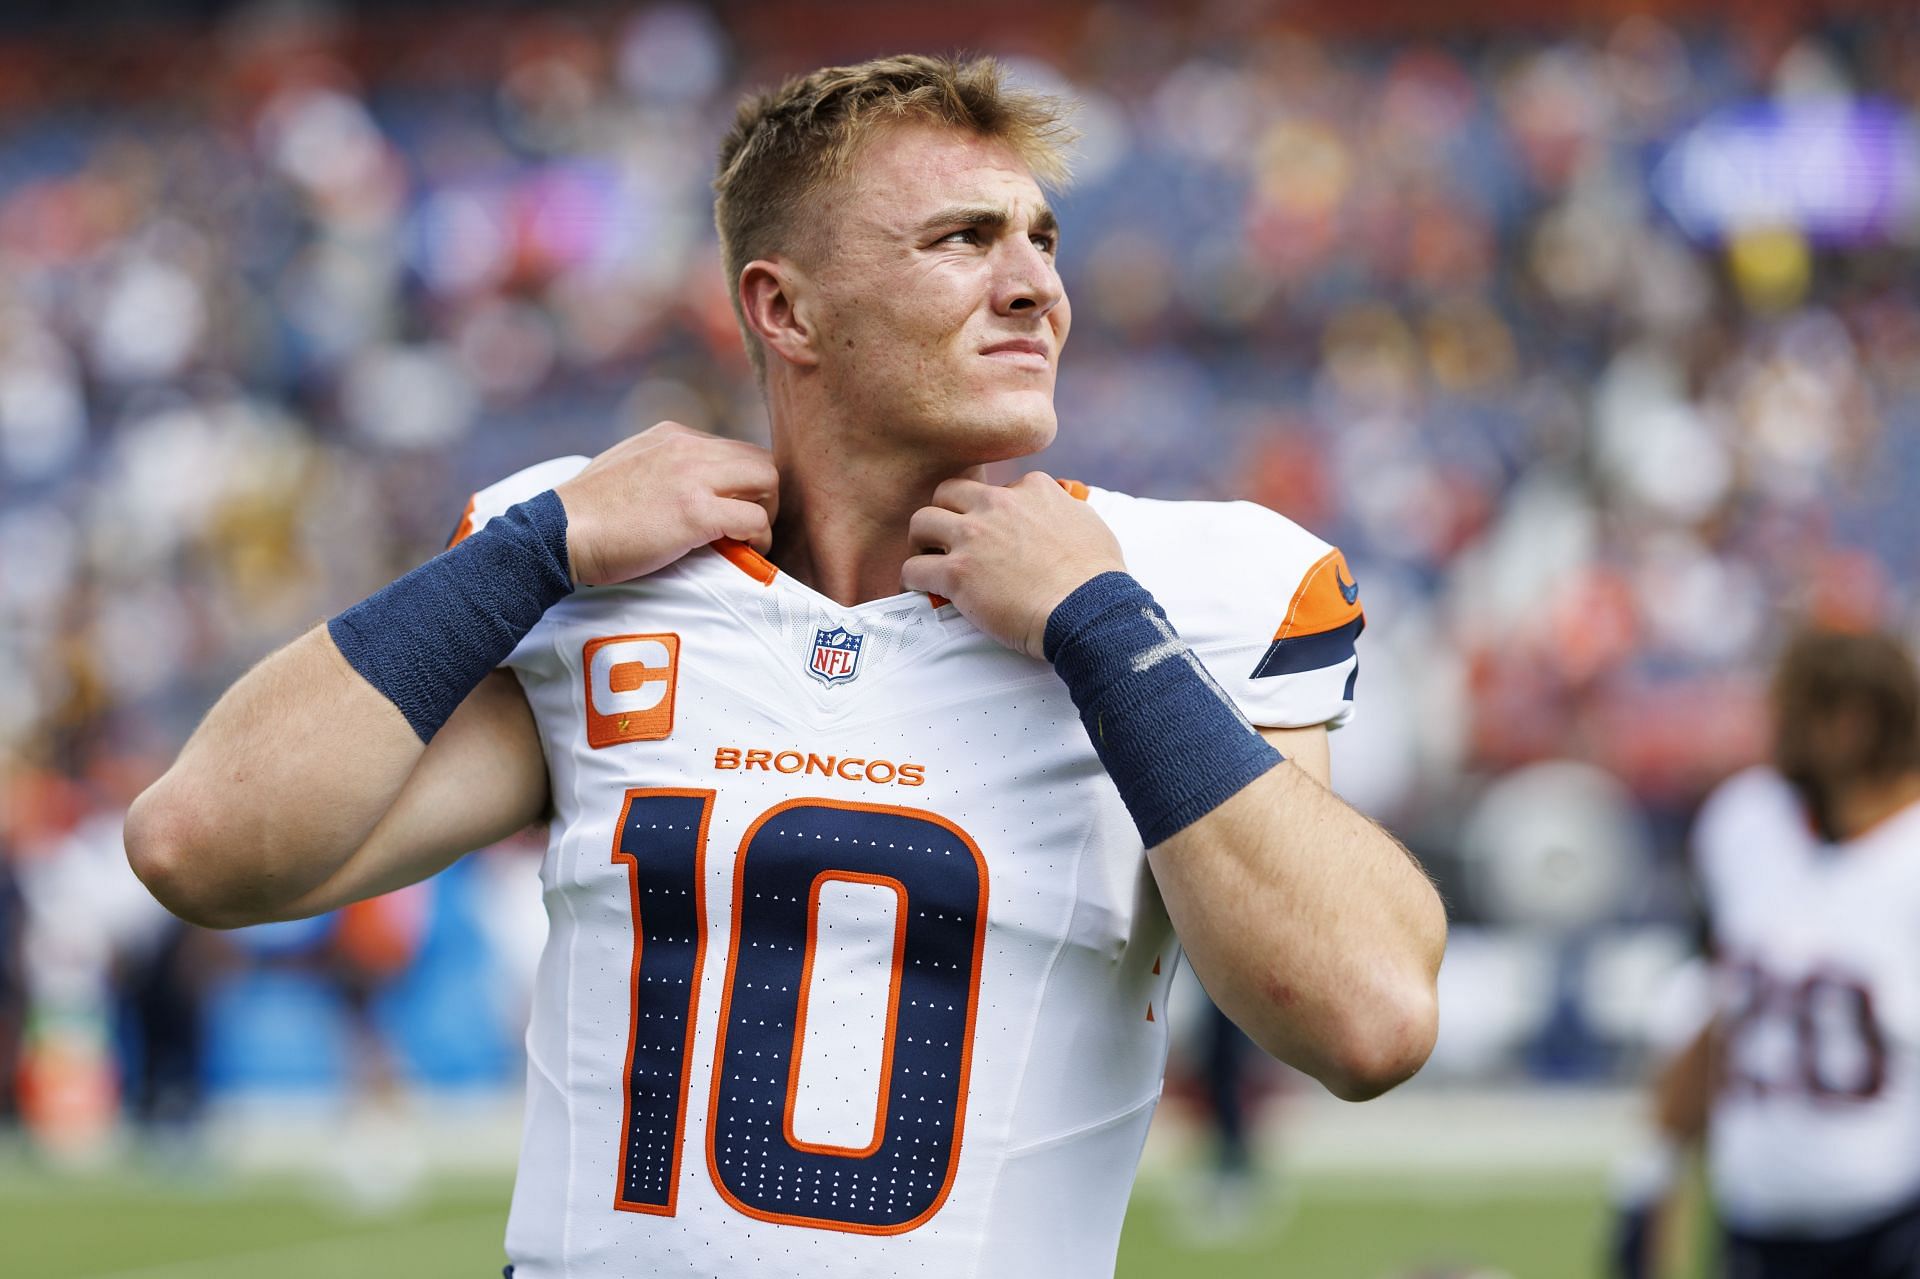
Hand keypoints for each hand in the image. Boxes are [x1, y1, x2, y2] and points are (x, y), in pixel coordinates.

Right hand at [554, 422, 778, 586]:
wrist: (559, 532)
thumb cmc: (587, 512)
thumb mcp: (628, 466)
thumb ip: (662, 468)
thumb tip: (688, 490)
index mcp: (672, 436)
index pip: (733, 449)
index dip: (742, 483)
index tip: (734, 509)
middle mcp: (687, 447)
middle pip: (761, 459)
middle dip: (765, 494)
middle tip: (750, 526)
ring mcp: (693, 477)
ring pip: (768, 480)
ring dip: (767, 514)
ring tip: (748, 539)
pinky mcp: (695, 512)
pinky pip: (754, 519)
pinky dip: (758, 539)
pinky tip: (741, 551)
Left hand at [902, 472, 1125, 658]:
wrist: (1088, 612)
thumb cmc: (1097, 578)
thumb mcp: (1089, 524)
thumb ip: (1066, 510)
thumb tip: (1064, 512)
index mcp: (1032, 489)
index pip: (996, 488)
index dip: (990, 511)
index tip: (992, 532)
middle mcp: (998, 505)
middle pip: (948, 492)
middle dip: (945, 513)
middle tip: (948, 538)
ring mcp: (974, 537)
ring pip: (921, 521)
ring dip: (922, 542)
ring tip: (930, 559)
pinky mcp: (957, 573)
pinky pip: (913, 568)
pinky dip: (912, 579)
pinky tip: (920, 589)